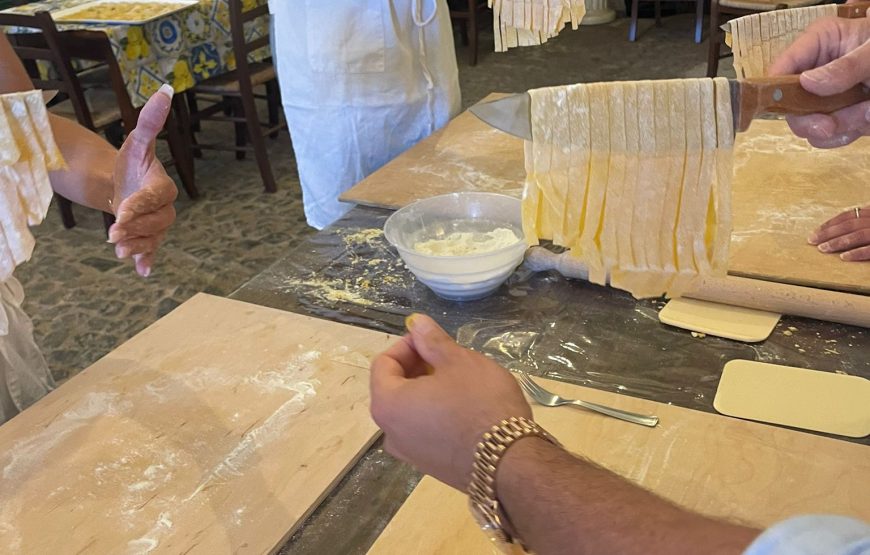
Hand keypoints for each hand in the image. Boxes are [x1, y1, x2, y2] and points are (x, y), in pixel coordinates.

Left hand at [108, 84, 177, 276]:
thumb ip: (151, 120)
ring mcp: (158, 226)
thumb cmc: (130, 162)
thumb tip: (166, 89)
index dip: (140, 206)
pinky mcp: (149, 239)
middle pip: (157, 222)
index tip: (122, 213)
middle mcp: (165, 208)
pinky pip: (152, 252)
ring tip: (118, 251)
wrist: (121, 184)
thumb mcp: (137, 141)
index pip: (156, 198)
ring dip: (137, 246)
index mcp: (163, 186)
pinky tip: (141, 271)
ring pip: (152, 239)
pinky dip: (147, 261)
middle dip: (136, 229)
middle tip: (113, 234)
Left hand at [370, 314, 531, 490]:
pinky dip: (436, 413)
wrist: (511, 463)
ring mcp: (410, 454)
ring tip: (460, 380)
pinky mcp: (431, 466)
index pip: (384, 363)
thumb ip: (432, 341)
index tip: (432, 339)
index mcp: (388, 404)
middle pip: (394, 388)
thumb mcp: (459, 361)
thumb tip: (416, 323)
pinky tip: (465, 407)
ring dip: (428, 390)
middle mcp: (390, 433)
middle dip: (418, 367)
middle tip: (448, 357)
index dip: (407, 345)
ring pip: (410, 410)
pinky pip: (424, 430)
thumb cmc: (480, 404)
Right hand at [768, 17, 869, 147]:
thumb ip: (845, 66)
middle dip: (812, 119)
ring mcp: (829, 96)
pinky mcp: (842, 114)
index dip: (775, 89)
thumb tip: (807, 83)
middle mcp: (818, 71)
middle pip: (790, 105)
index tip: (785, 107)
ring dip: (842, 126)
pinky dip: (852, 131)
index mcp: (820, 45)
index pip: (780, 68)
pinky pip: (833, 135)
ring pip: (812, 125)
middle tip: (828, 127)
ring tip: (867, 113)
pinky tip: (867, 118)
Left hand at [808, 205, 869, 259]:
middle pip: (849, 225)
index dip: (831, 223)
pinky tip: (843, 257)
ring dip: (837, 242)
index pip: (849, 216)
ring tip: (822, 248)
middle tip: (811, 240)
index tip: (816, 231)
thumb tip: (844, 225)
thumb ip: (863, 221)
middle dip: (828, 233)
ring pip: (858, 235)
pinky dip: (857, 252)